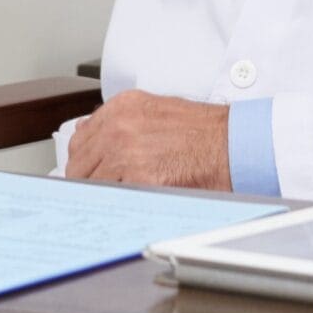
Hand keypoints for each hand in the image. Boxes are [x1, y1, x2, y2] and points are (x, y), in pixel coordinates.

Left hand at [64, 91, 231, 189]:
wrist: (233, 145)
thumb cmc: (204, 131)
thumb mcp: (156, 110)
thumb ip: (122, 121)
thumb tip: (94, 134)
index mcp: (123, 107)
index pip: (80, 139)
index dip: (83, 159)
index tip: (86, 169)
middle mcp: (119, 127)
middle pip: (79, 163)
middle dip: (86, 179)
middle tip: (101, 189)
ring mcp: (126, 154)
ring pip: (91, 185)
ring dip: (101, 194)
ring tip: (119, 198)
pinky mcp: (139, 180)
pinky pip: (112, 199)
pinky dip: (117, 204)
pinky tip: (130, 203)